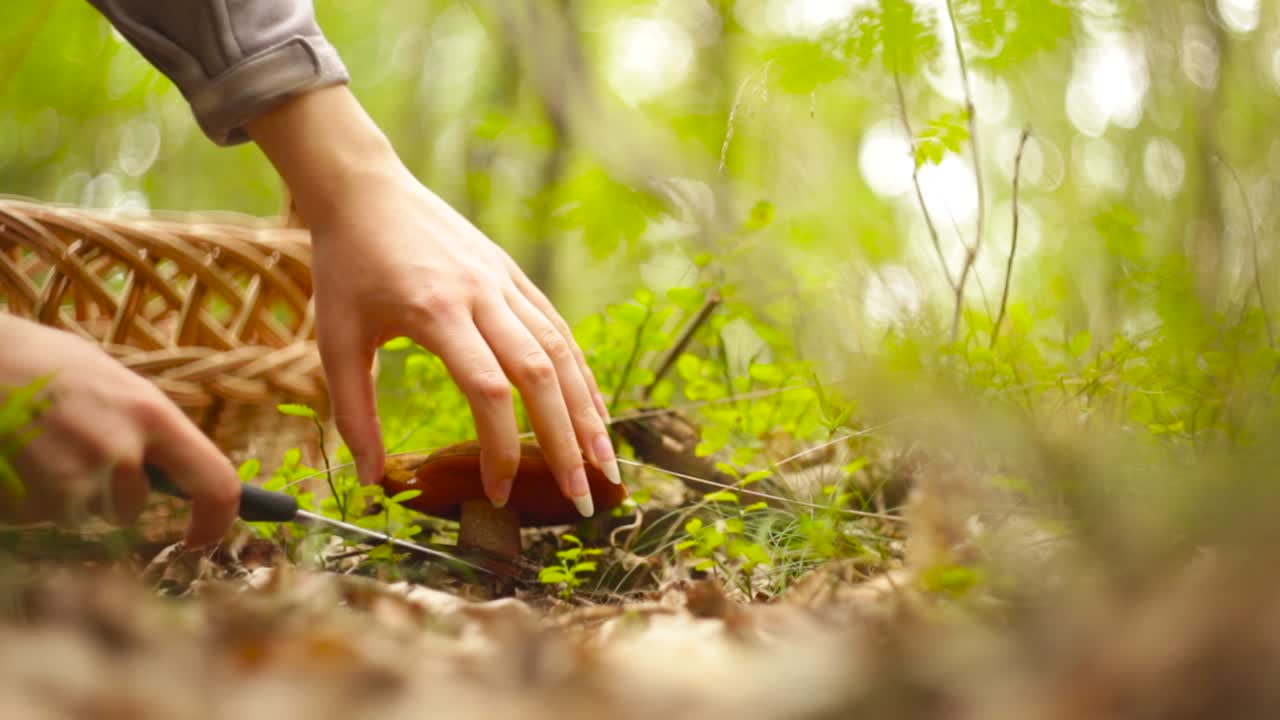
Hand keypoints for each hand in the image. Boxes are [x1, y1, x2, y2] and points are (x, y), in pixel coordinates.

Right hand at [0, 315, 240, 544]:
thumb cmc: (35, 361)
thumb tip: (164, 465)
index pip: (214, 482)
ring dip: (59, 494)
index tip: (201, 538)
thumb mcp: (107, 379)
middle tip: (66, 450)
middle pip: (130, 506)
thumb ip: (141, 423)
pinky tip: (11, 459)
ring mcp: (74, 481)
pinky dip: (25, 498)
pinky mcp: (32, 504)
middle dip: (106, 494)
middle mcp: (121, 452)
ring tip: (30, 446)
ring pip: (80, 513)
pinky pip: (38, 516)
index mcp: (151, 415)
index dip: (215, 519)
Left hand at [247, 86, 619, 515]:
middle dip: (566, 440)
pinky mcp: (513, 274)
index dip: (500, 447)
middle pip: (540, 374)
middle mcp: (482, 294)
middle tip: (583, 494)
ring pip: (561, 350)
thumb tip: (372, 477)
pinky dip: (580, 374)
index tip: (499, 493)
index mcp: (436, 311)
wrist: (365, 189)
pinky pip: (557, 328)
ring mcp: (504, 280)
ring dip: (587, 411)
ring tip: (605, 463)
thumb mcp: (337, 340)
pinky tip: (593, 411)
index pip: (487, 389)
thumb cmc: (347, 266)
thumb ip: (353, 411)